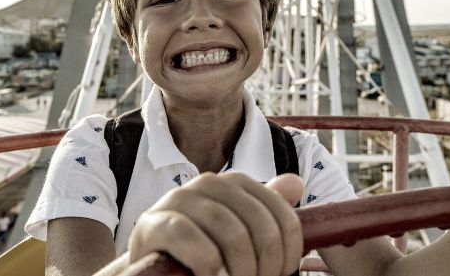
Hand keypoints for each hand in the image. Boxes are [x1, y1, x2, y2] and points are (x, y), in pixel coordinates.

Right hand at [127, 173, 303, 275]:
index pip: (280, 213)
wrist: (157, 267)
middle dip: (265, 264)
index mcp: (234, 183)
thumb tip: (296, 182)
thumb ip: (266, 212)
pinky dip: (208, 264)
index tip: (281, 273)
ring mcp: (179, 199)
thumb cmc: (203, 254)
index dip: (288, 250)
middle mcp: (208, 182)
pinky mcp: (153, 222)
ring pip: (230, 233)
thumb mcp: (240, 233)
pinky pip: (191, 239)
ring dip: (240, 269)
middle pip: (259, 225)